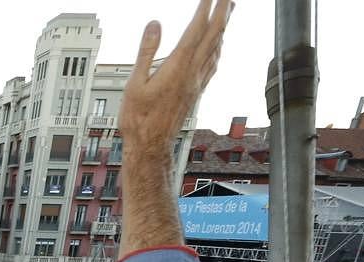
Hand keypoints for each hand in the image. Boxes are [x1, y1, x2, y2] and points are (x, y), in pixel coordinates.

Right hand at [121, 0, 230, 159]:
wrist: (150, 146)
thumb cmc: (138, 119)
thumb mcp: (134, 83)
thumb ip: (146, 51)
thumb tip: (155, 24)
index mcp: (177, 68)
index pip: (196, 30)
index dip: (205, 9)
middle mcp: (192, 73)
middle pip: (213, 36)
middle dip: (223, 12)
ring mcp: (197, 82)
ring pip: (217, 48)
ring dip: (224, 26)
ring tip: (229, 10)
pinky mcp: (196, 91)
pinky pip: (214, 63)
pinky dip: (219, 47)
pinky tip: (219, 44)